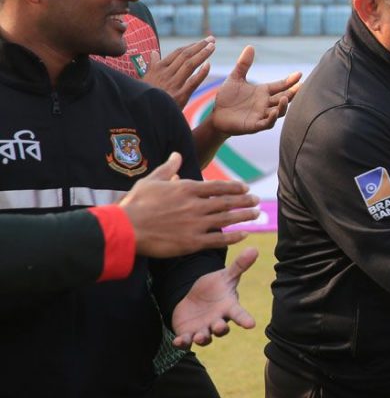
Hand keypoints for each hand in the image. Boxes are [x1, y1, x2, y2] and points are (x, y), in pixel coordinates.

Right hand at [121, 152, 260, 256]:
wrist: (125, 229)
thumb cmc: (135, 204)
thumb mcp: (151, 180)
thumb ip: (168, 168)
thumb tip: (177, 155)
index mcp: (186, 189)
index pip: (218, 186)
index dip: (234, 187)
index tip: (245, 188)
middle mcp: (195, 205)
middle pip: (227, 202)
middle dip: (244, 200)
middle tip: (256, 200)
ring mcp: (195, 224)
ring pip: (226, 219)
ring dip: (244, 216)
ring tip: (257, 214)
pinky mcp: (192, 242)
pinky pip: (218, 239)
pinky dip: (234, 236)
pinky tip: (245, 234)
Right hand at [143, 37, 214, 107]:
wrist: (145, 113)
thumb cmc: (146, 95)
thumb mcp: (145, 78)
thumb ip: (152, 65)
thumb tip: (153, 52)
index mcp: (158, 68)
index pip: (178, 53)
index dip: (191, 46)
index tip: (202, 41)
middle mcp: (166, 73)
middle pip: (185, 55)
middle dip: (200, 45)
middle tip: (211, 39)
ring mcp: (173, 84)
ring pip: (190, 65)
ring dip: (202, 54)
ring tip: (213, 46)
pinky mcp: (180, 95)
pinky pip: (193, 81)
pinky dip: (202, 72)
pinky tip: (209, 65)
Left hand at [171, 247, 256, 348]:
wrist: (196, 300)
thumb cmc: (215, 288)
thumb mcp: (224, 276)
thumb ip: (239, 266)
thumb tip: (254, 248)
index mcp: (228, 308)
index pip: (239, 314)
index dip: (245, 319)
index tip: (251, 324)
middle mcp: (217, 321)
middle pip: (222, 329)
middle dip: (221, 329)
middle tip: (220, 327)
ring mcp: (203, 329)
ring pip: (205, 338)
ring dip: (203, 338)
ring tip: (200, 336)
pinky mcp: (188, 334)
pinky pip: (185, 341)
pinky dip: (182, 343)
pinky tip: (177, 342)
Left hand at [207, 46, 302, 137]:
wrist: (216, 114)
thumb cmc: (227, 97)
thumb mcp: (235, 78)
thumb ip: (243, 64)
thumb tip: (251, 46)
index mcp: (263, 92)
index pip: (280, 85)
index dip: (290, 80)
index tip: (299, 74)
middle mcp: (265, 103)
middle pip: (284, 98)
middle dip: (293, 93)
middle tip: (301, 86)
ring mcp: (261, 115)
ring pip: (279, 111)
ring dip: (284, 106)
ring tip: (286, 97)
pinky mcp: (254, 125)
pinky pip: (267, 123)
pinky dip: (272, 118)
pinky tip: (274, 111)